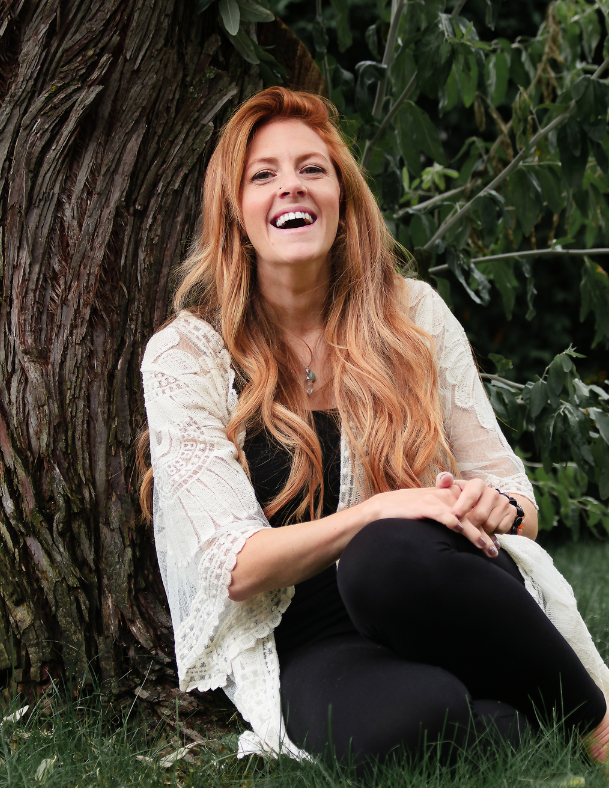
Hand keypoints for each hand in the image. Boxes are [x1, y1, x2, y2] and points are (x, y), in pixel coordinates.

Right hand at [368, 483, 499, 558]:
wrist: (381, 509)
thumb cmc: (404, 515)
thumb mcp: (427, 512)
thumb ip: (443, 519)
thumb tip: (457, 535)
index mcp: (446, 497)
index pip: (471, 512)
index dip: (484, 528)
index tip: (494, 544)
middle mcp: (443, 497)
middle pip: (471, 516)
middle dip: (485, 534)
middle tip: (495, 551)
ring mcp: (434, 501)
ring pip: (462, 517)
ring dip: (476, 534)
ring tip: (487, 548)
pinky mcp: (423, 507)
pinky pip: (443, 514)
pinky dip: (454, 523)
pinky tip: (462, 532)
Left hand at [436, 472, 515, 538]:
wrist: (488, 506)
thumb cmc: (463, 499)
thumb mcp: (453, 490)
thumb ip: (444, 482)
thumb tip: (445, 478)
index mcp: (477, 484)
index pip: (471, 495)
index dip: (462, 508)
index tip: (454, 518)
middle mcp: (492, 491)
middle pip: (480, 514)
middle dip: (470, 525)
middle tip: (463, 530)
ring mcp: (504, 501)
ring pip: (490, 524)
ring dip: (481, 531)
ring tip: (475, 528)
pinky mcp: (512, 512)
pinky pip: (501, 529)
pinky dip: (492, 533)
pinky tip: (486, 530)